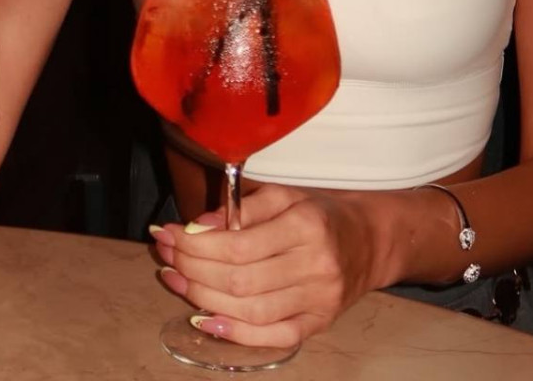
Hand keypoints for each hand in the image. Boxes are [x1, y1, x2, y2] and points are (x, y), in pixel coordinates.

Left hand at [150, 184, 382, 350]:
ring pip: (250, 311)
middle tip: (165, 255)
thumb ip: (242, 208)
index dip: (196, 244)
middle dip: (192, 269)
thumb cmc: (318, 212)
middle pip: (239, 280)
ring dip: (202, 298)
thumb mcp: (284, 195)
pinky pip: (272, 337)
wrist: (368, 240)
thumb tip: (198, 226)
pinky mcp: (318, 325)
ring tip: (175, 280)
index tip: (169, 233)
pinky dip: (234, 333)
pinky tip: (203, 318)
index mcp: (306, 227)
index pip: (238, 245)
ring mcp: (318, 302)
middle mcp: (315, 267)